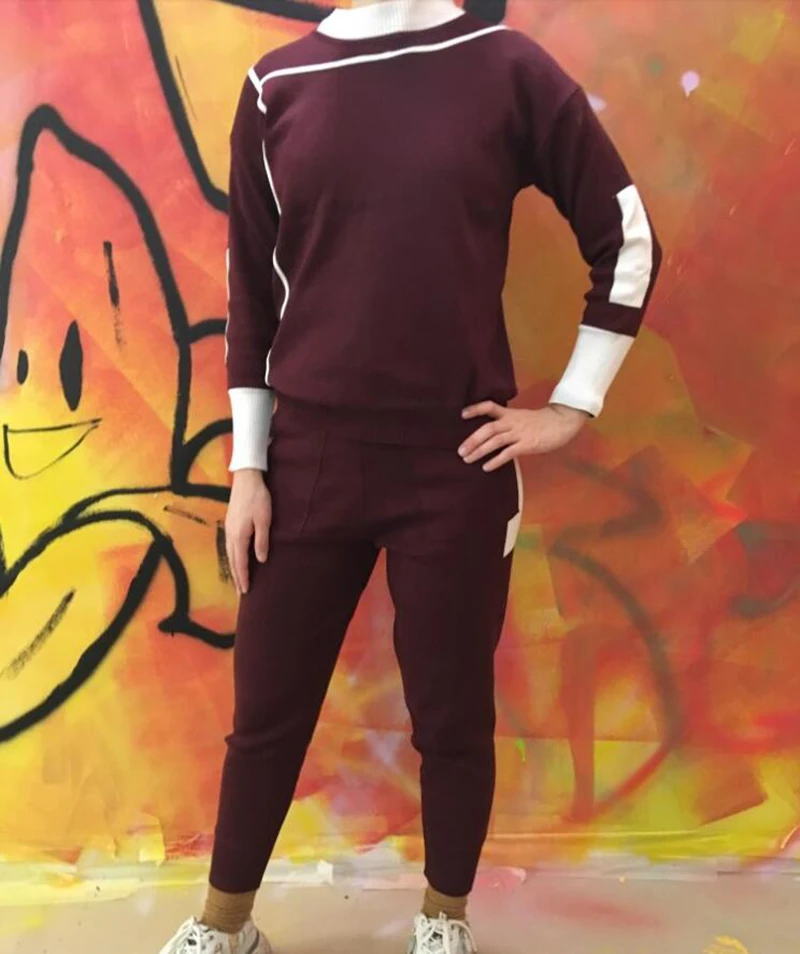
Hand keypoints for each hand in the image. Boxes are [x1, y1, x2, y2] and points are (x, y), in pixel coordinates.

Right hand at [225, 469, 271, 594]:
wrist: (246, 479)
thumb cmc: (258, 499)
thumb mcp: (264, 520)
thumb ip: (262, 541)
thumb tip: (261, 560)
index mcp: (239, 536)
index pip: (240, 562)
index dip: (243, 577)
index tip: (246, 591)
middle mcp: (230, 535)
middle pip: (232, 561)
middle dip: (237, 577)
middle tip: (241, 592)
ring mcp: (228, 529)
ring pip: (229, 554)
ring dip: (233, 568)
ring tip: (238, 580)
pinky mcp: (230, 523)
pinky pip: (229, 546)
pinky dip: (232, 557)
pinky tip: (236, 559)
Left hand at [459, 401, 588, 470]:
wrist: (562, 422)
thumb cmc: (541, 422)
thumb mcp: (522, 418)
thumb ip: (507, 423)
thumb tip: (491, 433)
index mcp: (510, 414)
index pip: (489, 406)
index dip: (475, 409)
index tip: (462, 414)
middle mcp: (512, 422)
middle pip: (488, 429)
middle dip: (472, 440)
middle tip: (460, 451)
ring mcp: (519, 433)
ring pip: (495, 441)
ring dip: (479, 451)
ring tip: (468, 459)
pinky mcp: (527, 444)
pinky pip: (508, 453)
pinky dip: (495, 460)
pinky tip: (486, 467)